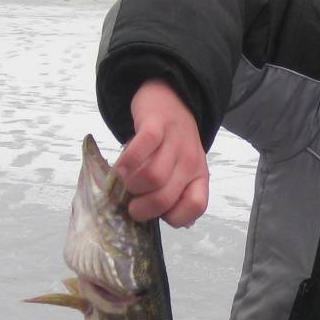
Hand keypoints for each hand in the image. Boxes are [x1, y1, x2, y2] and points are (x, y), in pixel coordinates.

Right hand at [113, 79, 208, 225]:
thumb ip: (175, 193)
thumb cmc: (173, 144)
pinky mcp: (155, 125)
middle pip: (165, 197)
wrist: (172, 101)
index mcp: (200, 176)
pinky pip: (140, 149)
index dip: (174, 217)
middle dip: (142, 209)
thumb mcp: (183, 170)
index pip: (196, 206)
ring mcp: (174, 142)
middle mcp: (190, 161)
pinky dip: (125, 164)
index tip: (159, 214)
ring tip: (127, 183)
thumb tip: (162, 219)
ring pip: (152, 177)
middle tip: (133, 206)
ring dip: (132, 186)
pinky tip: (120, 168)